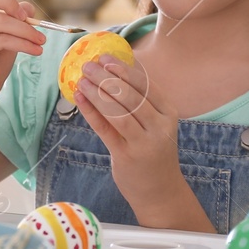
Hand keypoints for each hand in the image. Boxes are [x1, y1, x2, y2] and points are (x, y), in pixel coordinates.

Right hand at [0, 0, 45, 116]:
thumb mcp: (4, 36)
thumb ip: (13, 19)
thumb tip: (29, 6)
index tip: (19, 10)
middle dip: (10, 1)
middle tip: (27, 19)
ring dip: (26, 31)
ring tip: (40, 41)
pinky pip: (1, 39)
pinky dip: (23, 44)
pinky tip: (35, 51)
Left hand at [75, 57, 188, 211]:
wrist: (160, 191)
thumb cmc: (154, 150)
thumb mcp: (157, 123)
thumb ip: (141, 100)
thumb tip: (117, 67)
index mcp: (168, 112)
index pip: (145, 84)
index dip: (123, 68)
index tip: (105, 57)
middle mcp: (159, 126)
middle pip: (129, 95)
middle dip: (106, 77)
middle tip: (88, 65)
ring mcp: (143, 142)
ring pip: (117, 111)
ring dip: (97, 92)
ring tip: (81, 79)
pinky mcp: (126, 156)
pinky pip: (105, 128)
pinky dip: (91, 111)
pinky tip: (80, 98)